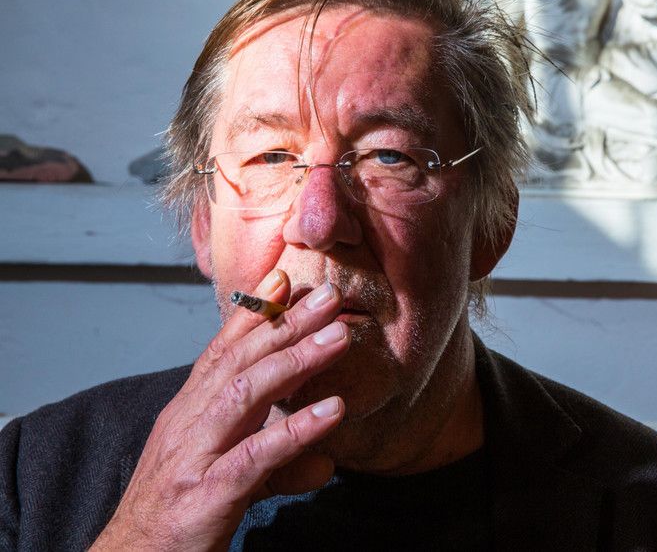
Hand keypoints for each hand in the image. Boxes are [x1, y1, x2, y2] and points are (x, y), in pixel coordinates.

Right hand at [91, 270, 349, 550]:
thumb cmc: (177, 518)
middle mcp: (186, 426)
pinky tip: (332, 411)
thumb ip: (275, 466)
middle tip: (328, 295)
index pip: (220, 353)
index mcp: (187, 415)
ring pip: (245, 395)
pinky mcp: (207, 496)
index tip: (283, 278)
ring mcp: (193, 458)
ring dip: (295, 361)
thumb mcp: (226, 481)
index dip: (252, 314)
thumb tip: (326, 463)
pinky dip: (296, 430)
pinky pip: (256, 457)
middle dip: (285, 325)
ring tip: (339, 338)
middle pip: (238, 362)